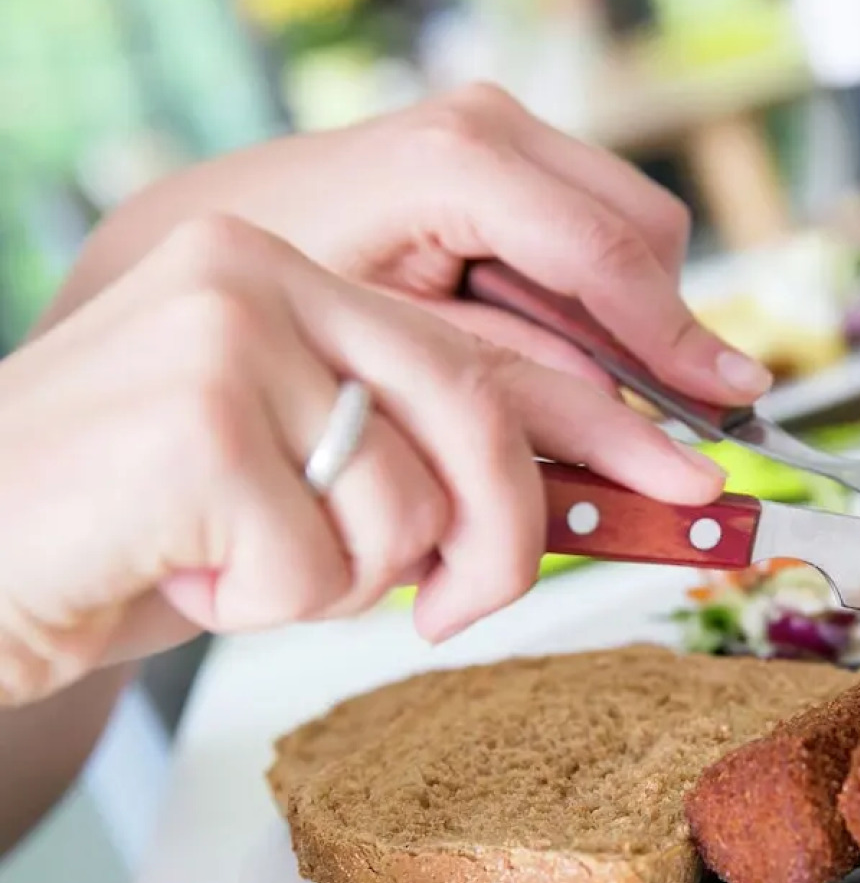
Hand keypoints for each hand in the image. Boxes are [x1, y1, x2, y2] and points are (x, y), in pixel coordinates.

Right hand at [0, 215, 724, 705]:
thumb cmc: (144, 530)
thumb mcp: (304, 483)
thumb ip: (422, 462)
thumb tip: (586, 496)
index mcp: (300, 273)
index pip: (489, 350)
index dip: (607, 426)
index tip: (691, 485)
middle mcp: (266, 274)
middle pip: (480, 414)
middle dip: (501, 541)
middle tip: (457, 610)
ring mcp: (227, 334)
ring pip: (403, 507)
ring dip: (334, 581)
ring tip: (234, 561)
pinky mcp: (193, 419)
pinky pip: (318, 563)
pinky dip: (263, 605)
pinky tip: (179, 574)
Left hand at [60, 85, 771, 403]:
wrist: (199, 254)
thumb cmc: (279, 308)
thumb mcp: (401, 359)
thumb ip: (521, 381)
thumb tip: (634, 421)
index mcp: (457, 162)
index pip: (610, 255)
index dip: (678, 339)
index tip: (732, 401)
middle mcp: (489, 127)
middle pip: (642, 232)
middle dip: (657, 330)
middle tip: (647, 420)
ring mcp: (496, 134)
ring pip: (628, 232)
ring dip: (626, 320)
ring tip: (577, 393)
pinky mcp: (498, 160)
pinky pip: (589, 231)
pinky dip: (591, 300)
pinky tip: (547, 350)